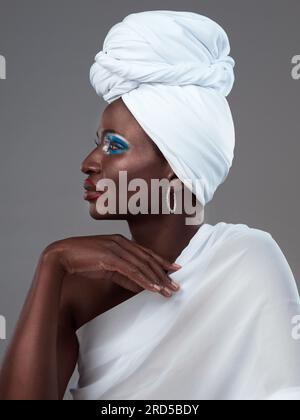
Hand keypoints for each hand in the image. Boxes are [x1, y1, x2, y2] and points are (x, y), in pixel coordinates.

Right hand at [43, 234, 180, 296]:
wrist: (61, 255)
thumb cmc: (81, 260)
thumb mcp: (106, 267)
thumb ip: (123, 275)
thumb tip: (138, 286)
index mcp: (121, 241)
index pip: (146, 253)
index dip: (161, 261)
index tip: (175, 269)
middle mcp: (121, 243)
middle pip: (148, 260)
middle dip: (164, 274)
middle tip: (176, 285)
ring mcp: (116, 249)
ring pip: (142, 266)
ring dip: (157, 280)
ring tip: (168, 291)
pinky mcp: (110, 258)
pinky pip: (132, 271)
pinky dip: (144, 280)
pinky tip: (153, 289)